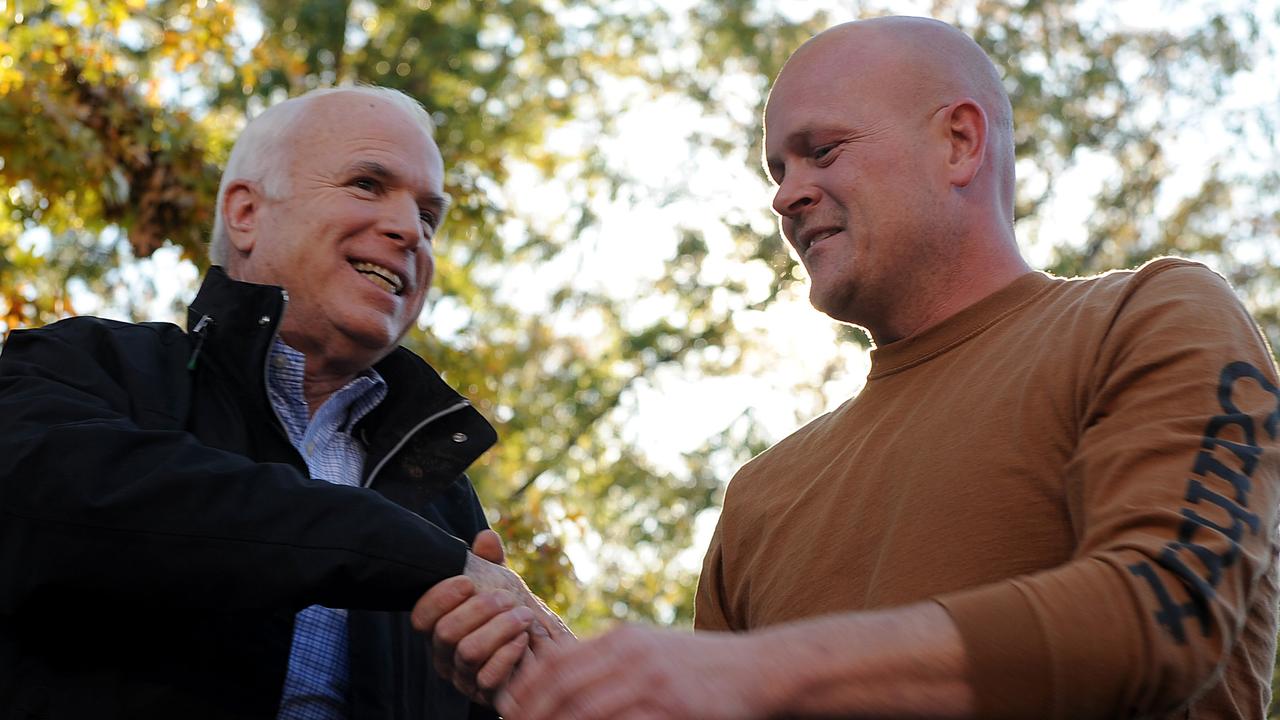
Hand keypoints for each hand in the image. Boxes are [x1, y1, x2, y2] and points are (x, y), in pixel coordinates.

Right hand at [411, 530, 572, 702]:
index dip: (441, 597)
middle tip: (507, 598)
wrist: (540, 656)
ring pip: (468, 652)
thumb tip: (486, 537)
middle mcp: (446, 656)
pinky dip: (508, 654)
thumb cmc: (509, 617)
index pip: (422, 616)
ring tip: (524, 616)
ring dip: (500, 628)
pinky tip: (524, 639)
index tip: (469, 582)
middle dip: (479, 609)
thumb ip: (490, 563)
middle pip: (445, 632)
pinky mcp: (487, 695)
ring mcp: (465, 678)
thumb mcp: (501, 586)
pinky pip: (489, 678)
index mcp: (441, 627)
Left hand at [495, 624, 769, 719]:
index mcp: (622, 640)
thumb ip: (610, 661)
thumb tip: (560, 674)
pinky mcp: (675, 708)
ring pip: (586, 712)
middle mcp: (632, 656)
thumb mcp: (651, 649)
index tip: (508, 713)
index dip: (526, 691)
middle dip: (534, 717)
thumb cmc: (701, 666)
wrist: (760, 668)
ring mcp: (654, 683)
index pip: (556, 663)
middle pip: (563, 690)